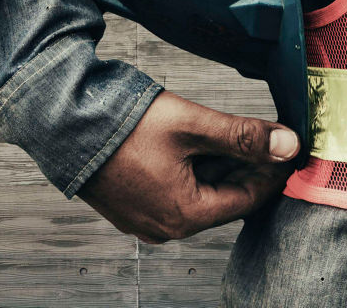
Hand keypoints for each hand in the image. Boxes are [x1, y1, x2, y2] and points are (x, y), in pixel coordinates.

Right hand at [76, 90, 299, 243]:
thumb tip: (288, 145)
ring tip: (223, 131)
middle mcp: (163, 226)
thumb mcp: (190, 124)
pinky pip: (169, 191)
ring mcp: (141, 218)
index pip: (248, 198)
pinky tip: (190, 142)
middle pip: (221, 197)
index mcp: (184, 215)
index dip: (271, 170)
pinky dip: (186, 170)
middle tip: (259, 133)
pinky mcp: (126, 204)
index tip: (287, 145)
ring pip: (195, 193)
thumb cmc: (118, 125)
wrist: (58, 120)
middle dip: (242, 165)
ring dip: (214, 165)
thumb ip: (242, 135)